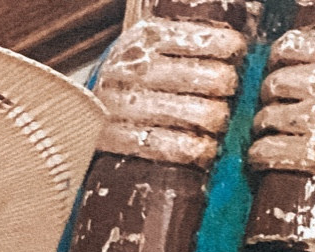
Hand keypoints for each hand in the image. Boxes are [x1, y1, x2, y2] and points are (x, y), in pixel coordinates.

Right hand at [96, 16, 250, 169]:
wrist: (77, 111)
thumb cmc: (127, 79)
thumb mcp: (147, 46)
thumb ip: (182, 43)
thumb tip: (234, 48)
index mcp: (146, 38)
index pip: (204, 38)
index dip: (230, 48)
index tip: (237, 58)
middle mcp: (135, 68)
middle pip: (206, 77)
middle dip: (226, 88)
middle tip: (228, 95)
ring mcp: (125, 105)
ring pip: (192, 113)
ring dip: (215, 121)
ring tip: (217, 125)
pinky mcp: (116, 138)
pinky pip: (164, 145)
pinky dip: (191, 150)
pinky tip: (204, 151)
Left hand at [249, 20, 314, 187]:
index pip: (290, 47)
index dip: (279, 59)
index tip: (280, 67)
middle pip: (274, 84)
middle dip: (270, 95)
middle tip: (275, 103)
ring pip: (268, 118)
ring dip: (263, 126)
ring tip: (268, 130)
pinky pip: (269, 152)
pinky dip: (259, 155)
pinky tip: (261, 156)